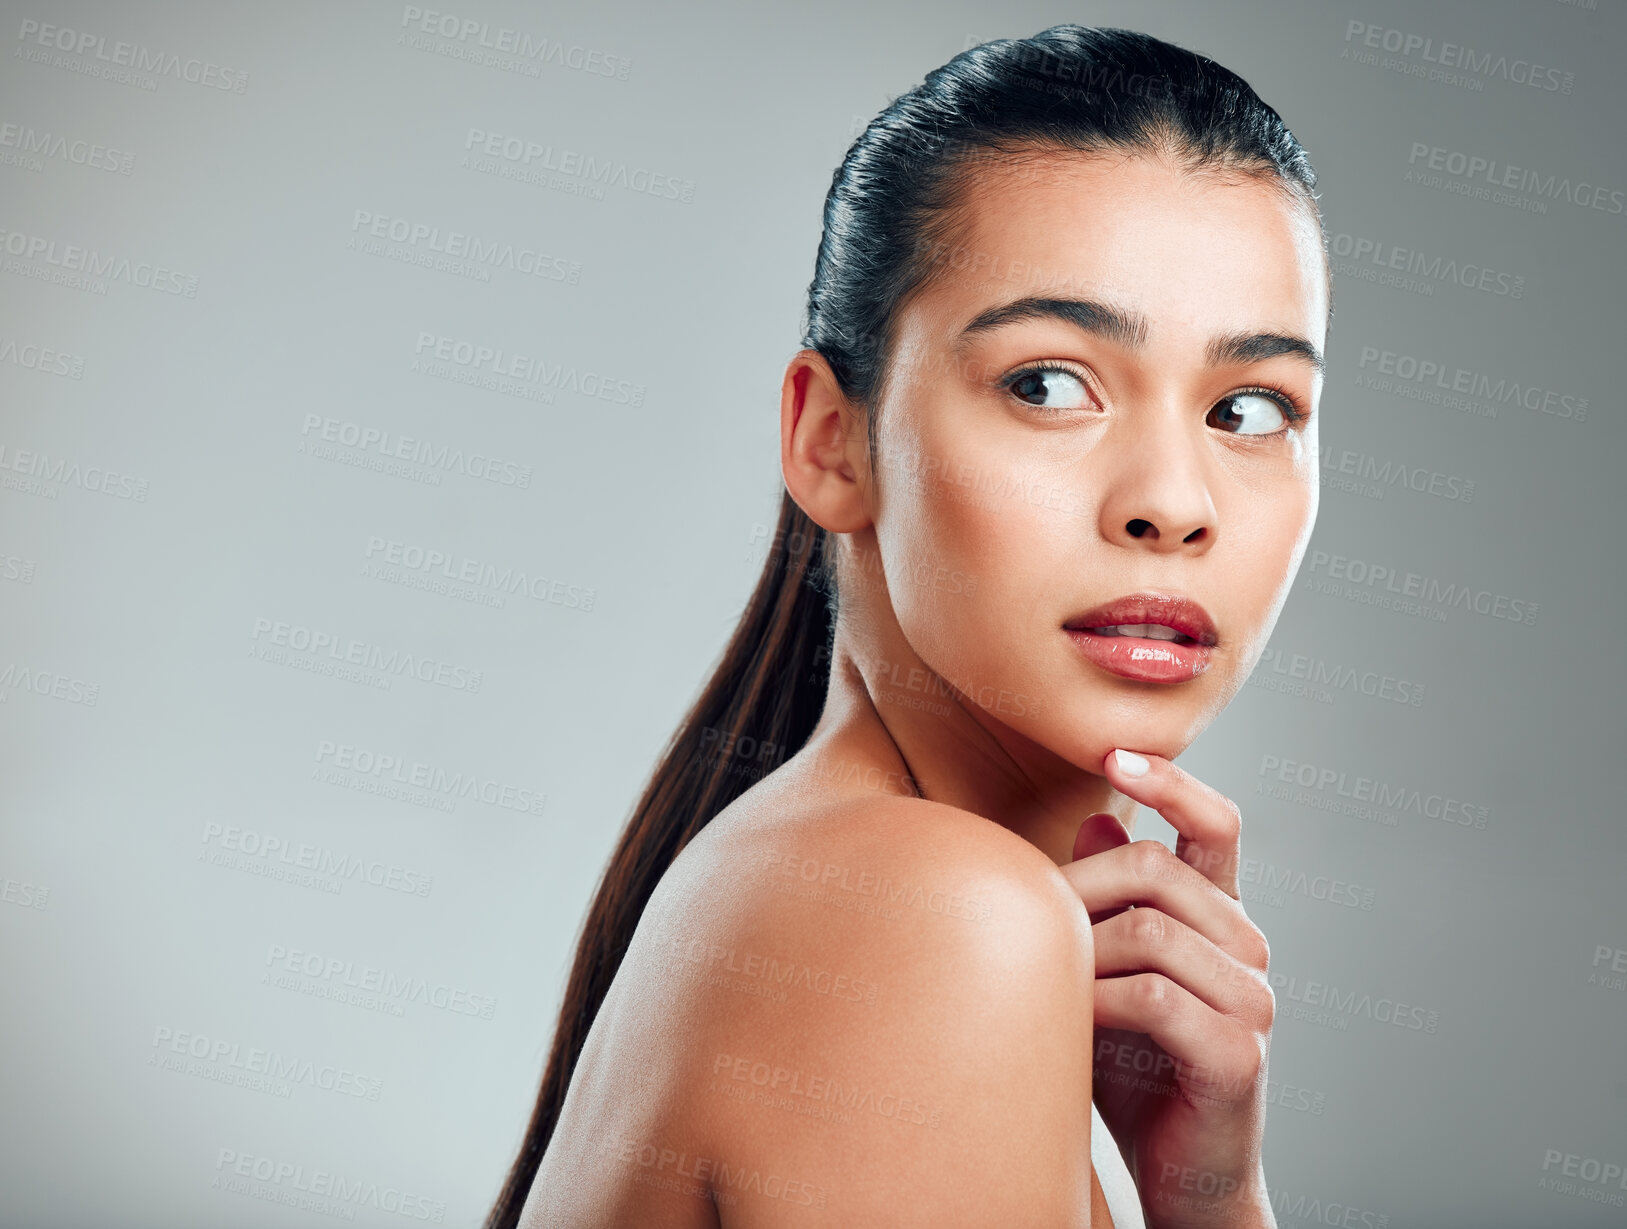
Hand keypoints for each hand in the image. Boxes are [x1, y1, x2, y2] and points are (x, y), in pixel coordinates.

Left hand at [1062, 749, 1276, 1228]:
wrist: (1175, 1173)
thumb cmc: (1133, 1065)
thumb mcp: (1110, 968)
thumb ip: (1110, 898)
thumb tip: (1098, 814)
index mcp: (1221, 917)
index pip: (1216, 825)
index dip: (1172, 782)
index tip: (1114, 754)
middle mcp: (1248, 948)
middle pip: (1161, 870)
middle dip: (1082, 885)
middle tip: (1028, 917)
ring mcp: (1252, 1001)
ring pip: (1151, 929)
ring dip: (1080, 947)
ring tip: (1041, 976)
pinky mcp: (1237, 1054)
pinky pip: (1153, 996)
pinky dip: (1096, 998)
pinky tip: (1066, 1016)